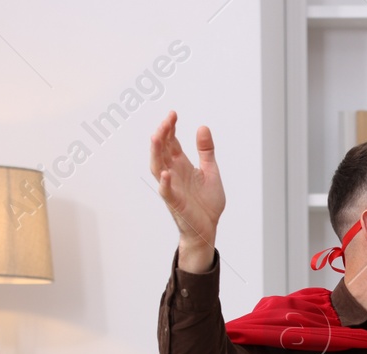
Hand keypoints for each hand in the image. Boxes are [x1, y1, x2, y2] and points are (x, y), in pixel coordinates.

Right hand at [149, 111, 224, 269]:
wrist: (208, 227)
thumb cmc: (206, 202)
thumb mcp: (210, 171)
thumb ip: (206, 151)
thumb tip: (202, 127)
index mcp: (181, 165)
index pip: (171, 142)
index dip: (170, 128)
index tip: (173, 114)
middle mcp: (173, 173)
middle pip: (162, 150)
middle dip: (163, 134)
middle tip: (167, 120)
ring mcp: (172, 187)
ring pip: (158, 167)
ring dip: (156, 153)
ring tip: (157, 137)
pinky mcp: (175, 203)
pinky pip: (166, 192)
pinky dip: (164, 183)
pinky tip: (165, 174)